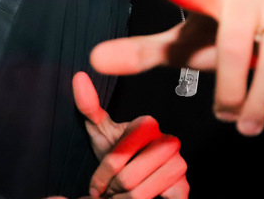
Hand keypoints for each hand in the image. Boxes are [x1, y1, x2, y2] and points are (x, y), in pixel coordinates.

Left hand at [72, 72, 187, 198]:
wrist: (141, 180)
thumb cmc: (120, 155)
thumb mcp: (101, 132)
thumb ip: (89, 106)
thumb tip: (79, 76)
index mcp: (148, 124)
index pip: (116, 157)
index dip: (102, 175)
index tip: (95, 186)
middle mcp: (169, 140)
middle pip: (128, 178)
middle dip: (113, 190)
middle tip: (109, 192)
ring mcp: (180, 164)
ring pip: (141, 193)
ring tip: (121, 197)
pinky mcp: (184, 187)